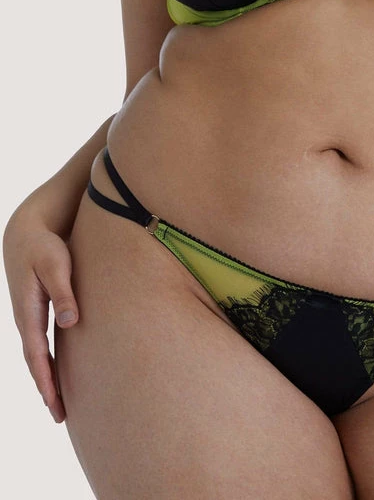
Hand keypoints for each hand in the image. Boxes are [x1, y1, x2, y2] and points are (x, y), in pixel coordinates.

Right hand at [2, 214, 79, 423]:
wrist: (26, 234)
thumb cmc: (44, 247)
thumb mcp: (55, 265)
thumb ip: (63, 292)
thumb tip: (71, 322)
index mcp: (29, 312)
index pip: (37, 353)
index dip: (46, 377)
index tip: (53, 400)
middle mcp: (26, 319)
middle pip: (36, 362)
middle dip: (47, 389)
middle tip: (60, 416)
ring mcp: (30, 318)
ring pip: (38, 356)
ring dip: (48, 380)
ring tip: (60, 406)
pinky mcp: (37, 313)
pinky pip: (42, 345)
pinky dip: (49, 363)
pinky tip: (59, 374)